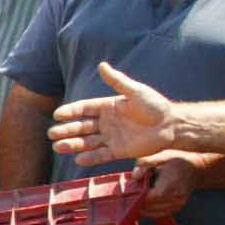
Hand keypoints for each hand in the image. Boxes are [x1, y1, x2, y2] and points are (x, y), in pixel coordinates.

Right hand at [47, 61, 178, 165]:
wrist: (172, 125)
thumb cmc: (155, 106)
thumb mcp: (135, 91)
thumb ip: (117, 81)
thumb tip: (102, 65)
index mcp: (108, 107)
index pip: (84, 109)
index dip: (71, 111)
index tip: (58, 115)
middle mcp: (106, 122)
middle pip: (82, 126)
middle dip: (67, 130)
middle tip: (52, 134)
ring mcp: (111, 137)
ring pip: (88, 142)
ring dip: (73, 144)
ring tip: (58, 147)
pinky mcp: (119, 151)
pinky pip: (101, 155)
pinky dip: (90, 158)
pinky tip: (78, 159)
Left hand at [135, 154, 198, 217]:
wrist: (196, 168)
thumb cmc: (177, 160)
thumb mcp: (161, 156)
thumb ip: (145, 164)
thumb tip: (134, 177)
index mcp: (171, 184)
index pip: (150, 197)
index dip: (138, 196)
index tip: (131, 191)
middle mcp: (176, 197)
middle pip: (150, 206)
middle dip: (139, 201)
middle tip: (131, 194)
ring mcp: (178, 204)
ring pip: (154, 212)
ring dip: (144, 207)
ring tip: (138, 197)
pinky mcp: (178, 207)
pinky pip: (160, 214)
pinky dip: (150, 211)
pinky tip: (144, 204)